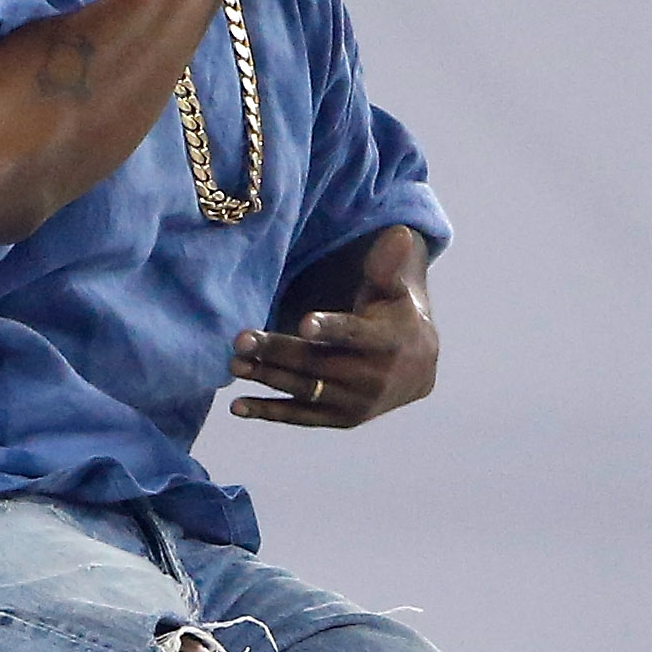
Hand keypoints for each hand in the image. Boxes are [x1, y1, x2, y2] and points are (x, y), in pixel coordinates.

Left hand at [229, 235, 435, 427]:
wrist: (418, 371)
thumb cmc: (396, 318)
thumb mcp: (395, 292)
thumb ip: (387, 265)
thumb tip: (399, 231)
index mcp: (387, 342)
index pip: (354, 334)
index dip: (330, 328)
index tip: (304, 322)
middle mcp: (372, 378)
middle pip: (317, 363)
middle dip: (278, 352)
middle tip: (240, 339)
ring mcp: (355, 403)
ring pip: (305, 390)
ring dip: (268, 378)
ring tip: (234, 364)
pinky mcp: (340, 419)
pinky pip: (301, 417)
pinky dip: (270, 412)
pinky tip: (237, 405)